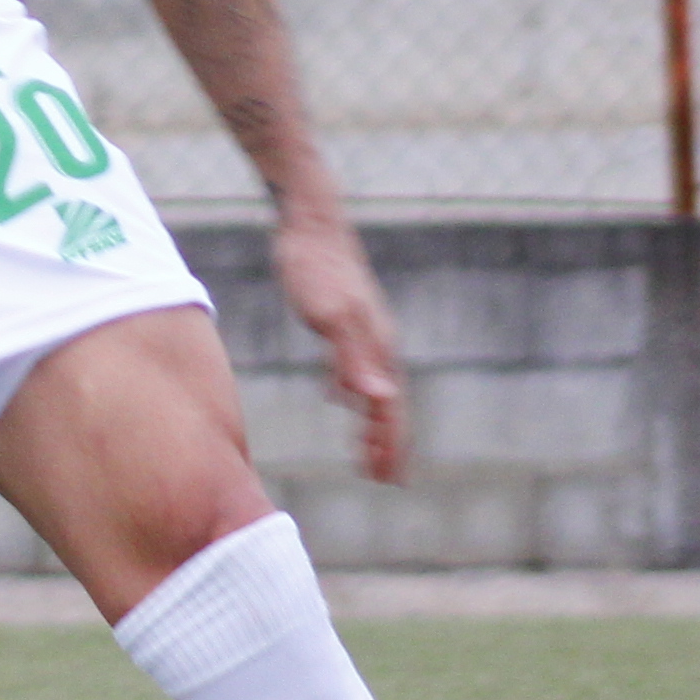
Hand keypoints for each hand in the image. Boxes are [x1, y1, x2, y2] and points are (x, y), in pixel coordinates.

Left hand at [271, 199, 409, 485]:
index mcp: (377, 347)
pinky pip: (351, 365)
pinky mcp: (342, 318)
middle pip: (387, 402)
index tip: (388, 478)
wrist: (309, 221)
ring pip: (372, 385)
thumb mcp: (330, 318)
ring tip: (366, 450)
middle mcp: (377, 341)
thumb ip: (354, 361)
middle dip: (388, 442)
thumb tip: (379, 400)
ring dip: (371, 420)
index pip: (389, 408)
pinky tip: (335, 396)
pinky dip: (349, 388)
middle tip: (385, 478)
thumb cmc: (315, 268)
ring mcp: (362, 330)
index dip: (390, 444)